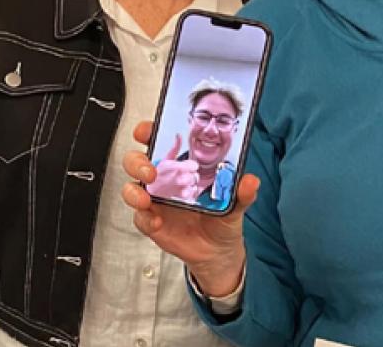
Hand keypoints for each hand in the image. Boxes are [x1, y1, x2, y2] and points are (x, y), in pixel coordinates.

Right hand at [123, 121, 258, 296]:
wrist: (217, 251)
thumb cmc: (221, 218)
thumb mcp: (236, 203)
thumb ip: (242, 192)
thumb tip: (250, 181)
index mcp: (182, 166)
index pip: (160, 142)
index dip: (148, 133)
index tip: (145, 131)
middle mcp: (165, 181)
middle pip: (137, 162)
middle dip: (137, 162)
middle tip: (150, 171)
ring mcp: (156, 201)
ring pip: (132, 188)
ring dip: (134, 192)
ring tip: (147, 199)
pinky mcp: (152, 222)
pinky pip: (140, 218)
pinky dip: (145, 219)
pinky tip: (157, 222)